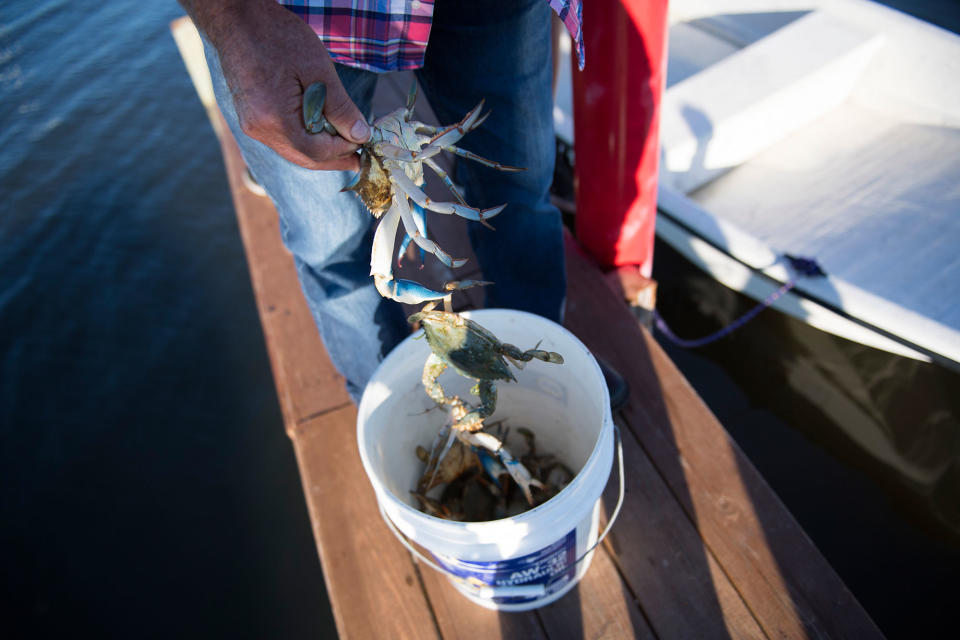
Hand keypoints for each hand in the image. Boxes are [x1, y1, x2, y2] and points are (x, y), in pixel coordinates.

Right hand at [184, 0, 368, 170]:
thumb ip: (340, 107)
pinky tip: (320, 130)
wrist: (236, 18)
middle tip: (359, 156)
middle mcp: (260, 129)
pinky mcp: (251, 117)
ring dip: (320, 150)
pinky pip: (282, 139)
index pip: (316, 152)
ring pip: (292, 151)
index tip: (364, 141)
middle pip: (303, 158)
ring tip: (344, 143)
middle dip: (334, 158)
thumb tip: (360, 135)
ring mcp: (252, 125)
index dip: (343, 150)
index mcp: (274, 119)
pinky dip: (304, 138)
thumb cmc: (277, 36)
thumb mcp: (318, 69)